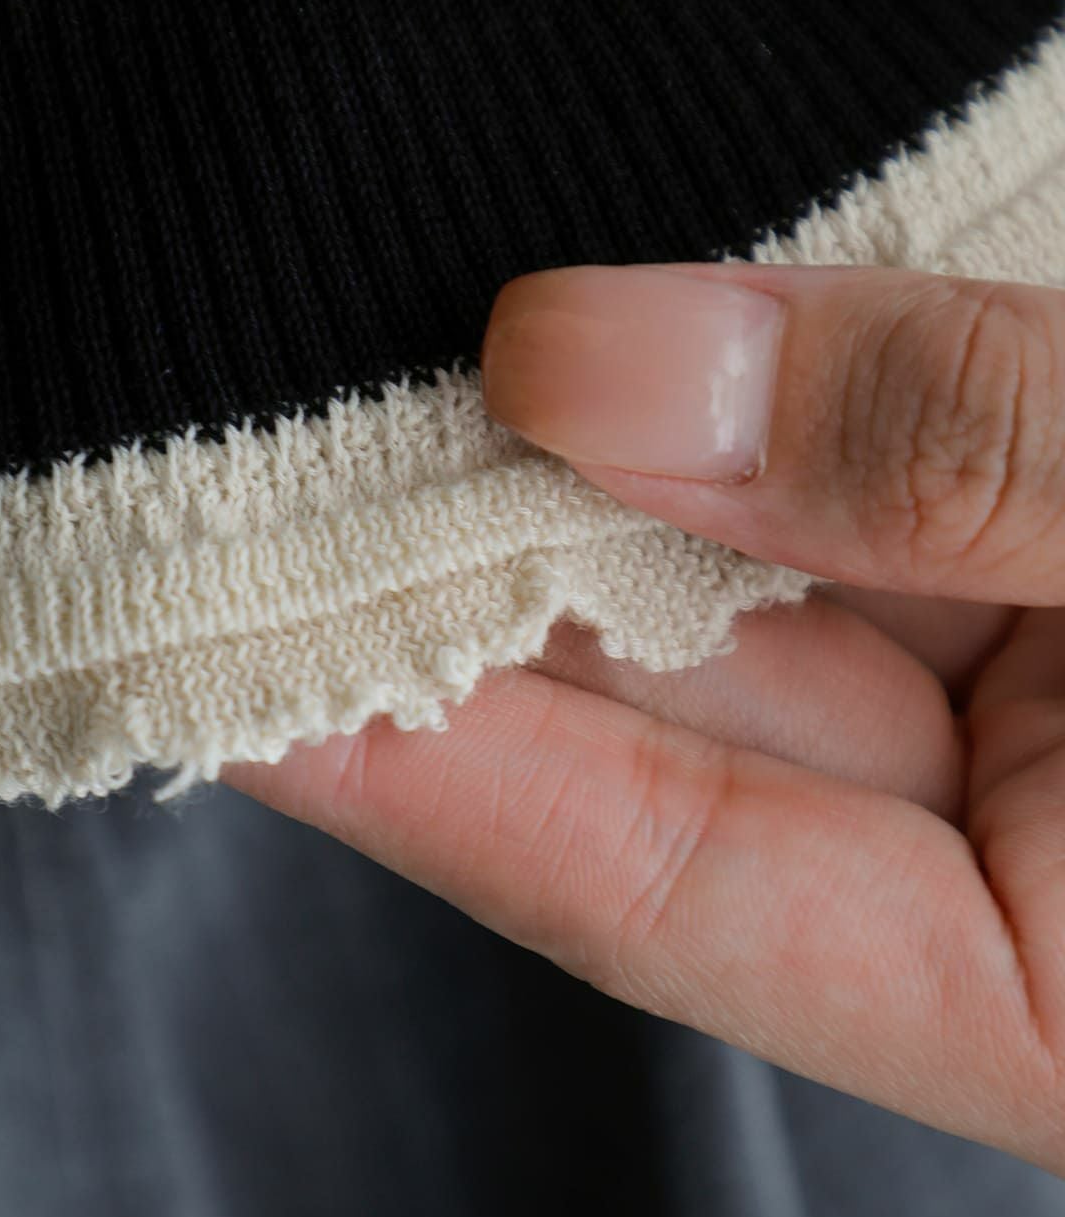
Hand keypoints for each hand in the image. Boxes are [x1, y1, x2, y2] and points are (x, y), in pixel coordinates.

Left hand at [225, 260, 1064, 1173]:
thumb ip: (950, 456)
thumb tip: (591, 368)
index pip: (660, 893)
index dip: (426, 769)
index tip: (232, 650)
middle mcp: (1036, 846)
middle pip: (678, 724)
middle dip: (477, 578)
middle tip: (285, 455)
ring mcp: (1034, 683)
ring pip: (746, 587)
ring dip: (581, 467)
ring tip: (405, 367)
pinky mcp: (1035, 533)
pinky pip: (843, 479)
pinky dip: (722, 398)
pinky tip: (597, 324)